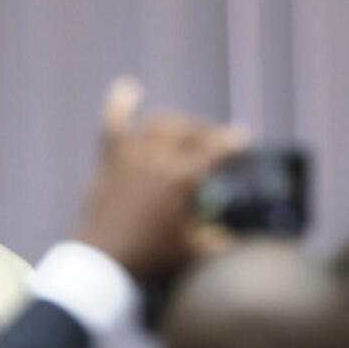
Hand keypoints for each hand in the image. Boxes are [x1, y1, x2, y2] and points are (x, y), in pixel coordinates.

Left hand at [75, 77, 249, 280]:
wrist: (105, 258)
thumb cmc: (151, 257)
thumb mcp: (192, 252)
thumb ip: (216, 242)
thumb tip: (230, 237)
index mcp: (182, 179)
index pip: (214, 150)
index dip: (231, 141)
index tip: (243, 137)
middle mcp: (158, 159)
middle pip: (188, 130)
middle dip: (206, 130)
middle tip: (214, 139)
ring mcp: (132, 155)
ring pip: (158, 123)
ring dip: (176, 122)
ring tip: (185, 129)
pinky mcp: (110, 158)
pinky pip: (114, 122)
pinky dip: (122, 102)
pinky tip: (130, 89)